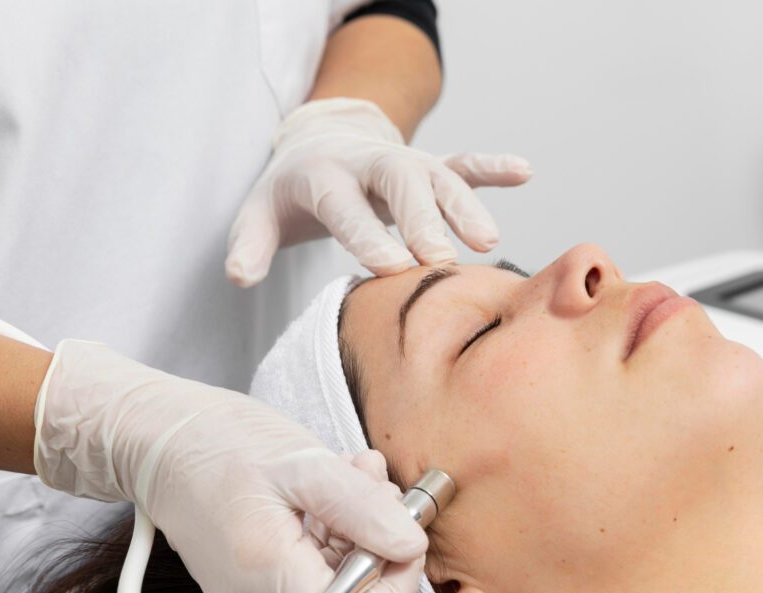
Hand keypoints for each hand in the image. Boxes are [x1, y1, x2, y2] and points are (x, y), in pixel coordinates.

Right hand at [33, 339, 426, 592]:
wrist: (153, 435)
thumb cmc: (216, 441)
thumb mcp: (302, 462)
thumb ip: (361, 507)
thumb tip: (410, 544)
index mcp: (264, 574)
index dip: (393, 588)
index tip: (404, 539)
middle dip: (376, 542)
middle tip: (377, 484)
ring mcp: (246, 591)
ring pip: (327, 578)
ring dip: (356, 527)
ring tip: (352, 471)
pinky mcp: (246, 575)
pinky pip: (304, 565)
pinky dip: (328, 528)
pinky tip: (328, 485)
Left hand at [225, 97, 531, 286]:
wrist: (316, 145)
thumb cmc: (288, 195)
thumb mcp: (257, 215)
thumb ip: (247, 246)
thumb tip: (238, 277)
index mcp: (321, 178)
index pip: (344, 206)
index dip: (366, 234)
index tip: (392, 267)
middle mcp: (366, 163)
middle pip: (398, 182)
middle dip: (420, 218)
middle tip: (440, 261)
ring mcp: (401, 162)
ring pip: (437, 174)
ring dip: (464, 203)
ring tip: (487, 242)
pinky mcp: (426, 165)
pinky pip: (462, 161)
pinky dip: (490, 166)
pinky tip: (524, 171)